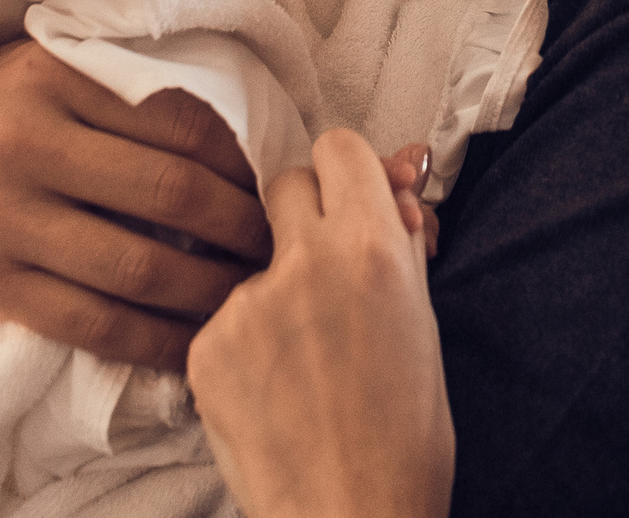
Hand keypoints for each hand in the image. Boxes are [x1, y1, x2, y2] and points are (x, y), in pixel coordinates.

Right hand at [0, 40, 271, 368]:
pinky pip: (91, 322)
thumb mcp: (40, 70)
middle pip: (168, 193)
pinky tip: (192, 344)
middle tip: (283, 244)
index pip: (176, 122)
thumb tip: (236, 112)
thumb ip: (117, 83)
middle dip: (240, 225)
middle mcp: (24, 145)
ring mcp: (2, 221)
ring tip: (253, 295)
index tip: (279, 182)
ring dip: (209, 288)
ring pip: (136, 265)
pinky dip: (152, 340)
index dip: (241, 159)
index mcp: (49, 79)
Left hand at [191, 129, 452, 517]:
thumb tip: (397, 175)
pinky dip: (245, 342)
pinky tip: (273, 387)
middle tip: (324, 266)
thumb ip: (401, 241)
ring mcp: (245, 304)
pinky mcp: (205, 347)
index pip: (339, 148)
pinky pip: (224, 318)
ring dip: (274, 286)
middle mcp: (303, 261)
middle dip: (305, 213)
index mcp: (371, 247)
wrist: (355, 516)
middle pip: (284, 183)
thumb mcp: (423, 320)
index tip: (351, 201)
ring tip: (305, 357)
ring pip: (251, 258)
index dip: (347, 174)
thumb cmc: (408, 432)